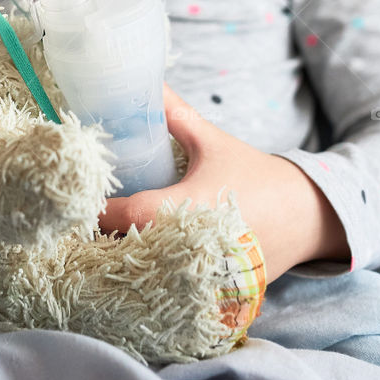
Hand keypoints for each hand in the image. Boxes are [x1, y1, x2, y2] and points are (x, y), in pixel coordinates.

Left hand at [97, 84, 349, 282]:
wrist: (307, 218)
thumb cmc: (257, 178)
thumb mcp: (213, 142)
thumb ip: (176, 115)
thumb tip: (149, 83)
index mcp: (184, 207)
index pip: (123, 213)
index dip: (94, 208)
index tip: (72, 197)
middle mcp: (186, 248)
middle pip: (122, 253)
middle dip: (97, 239)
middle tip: (74, 220)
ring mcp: (197, 278)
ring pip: (139, 278)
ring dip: (117, 262)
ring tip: (95, 243)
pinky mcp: (207, 295)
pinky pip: (162, 291)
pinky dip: (142, 281)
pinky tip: (128, 265)